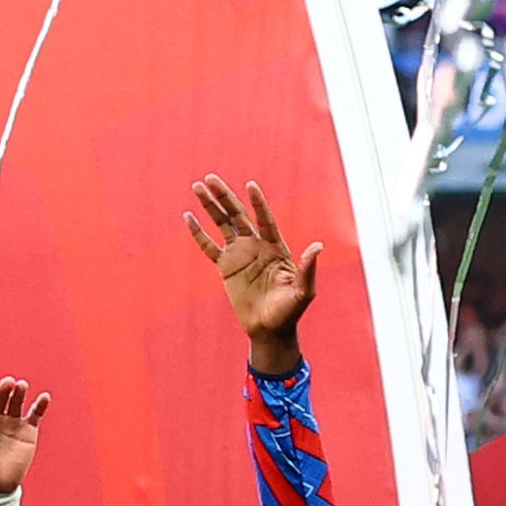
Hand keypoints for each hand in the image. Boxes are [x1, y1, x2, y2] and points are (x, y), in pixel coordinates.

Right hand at [184, 175, 319, 372]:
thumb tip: (317, 246)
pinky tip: (188, 217)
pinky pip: (209, 247)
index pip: (265, 219)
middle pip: (238, 215)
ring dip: (210, 206)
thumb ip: (308, 268)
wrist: (269, 328)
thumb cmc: (290, 310)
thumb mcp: (304, 290)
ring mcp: (239, 255)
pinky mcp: (225, 267)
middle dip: (224, 196)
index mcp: (276, 247)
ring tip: (197, 187)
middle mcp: (256, 245)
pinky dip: (198, 233)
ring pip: (222, 225)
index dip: (258, 203)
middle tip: (210, 178)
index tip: (250, 186)